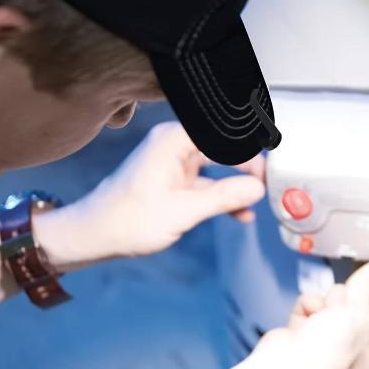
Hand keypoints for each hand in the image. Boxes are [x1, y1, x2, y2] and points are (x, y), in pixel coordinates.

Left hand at [38, 122, 265, 267]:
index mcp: (173, 140)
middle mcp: (175, 145)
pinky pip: (208, 183)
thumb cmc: (129, 220)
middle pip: (224, 146)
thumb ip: (224, 197)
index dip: (250, 148)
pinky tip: (241, 214)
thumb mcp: (183, 211)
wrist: (94, 236)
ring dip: (237, 185)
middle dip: (249, 166)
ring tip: (259, 202)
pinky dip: (223, 196)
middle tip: (272, 185)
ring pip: (219, 166)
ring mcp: (175, 163)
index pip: (223, 133)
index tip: (273, 166)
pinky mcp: (174, 181)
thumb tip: (258, 189)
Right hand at [251, 261, 368, 368]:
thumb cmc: (321, 362)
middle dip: (358, 296)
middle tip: (356, 288)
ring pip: (343, 301)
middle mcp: (363, 354)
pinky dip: (311, 308)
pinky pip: (319, 305)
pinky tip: (306, 321)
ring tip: (324, 316)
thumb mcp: (358, 315)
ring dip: (332, 302)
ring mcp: (336, 344)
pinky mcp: (313, 336)